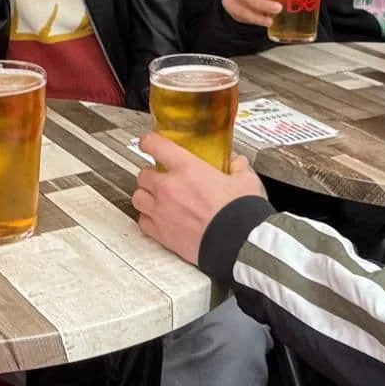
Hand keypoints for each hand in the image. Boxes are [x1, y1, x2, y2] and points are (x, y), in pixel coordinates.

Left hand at [133, 134, 265, 265]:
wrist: (237, 243)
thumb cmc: (240, 213)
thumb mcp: (246, 182)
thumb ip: (239, 170)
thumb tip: (238, 164)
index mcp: (188, 169)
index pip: (156, 146)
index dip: (149, 142)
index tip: (148, 143)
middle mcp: (169, 188)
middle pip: (143, 174)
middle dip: (150, 175)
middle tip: (160, 178)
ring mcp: (161, 211)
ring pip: (138, 197)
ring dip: (145, 196)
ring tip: (155, 199)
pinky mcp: (161, 234)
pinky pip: (143, 222)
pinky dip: (147, 219)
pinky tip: (157, 220)